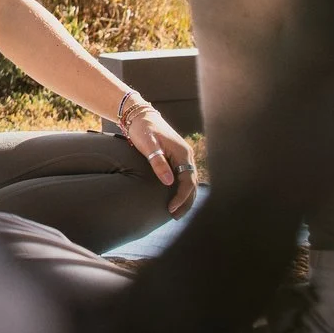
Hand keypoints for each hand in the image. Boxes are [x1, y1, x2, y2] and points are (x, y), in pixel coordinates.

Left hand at [121, 97, 197, 216]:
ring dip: (185, 197)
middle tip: (175, 216)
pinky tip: (175, 198)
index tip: (171, 209)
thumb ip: (158, 162)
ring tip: (176, 212)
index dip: (181, 197)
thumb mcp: (148, 145)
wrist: (140, 116)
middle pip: (192, 184)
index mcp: (183, 153)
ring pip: (190, 181)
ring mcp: (183, 156)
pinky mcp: (177, 158)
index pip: (188, 181)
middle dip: (186, 201)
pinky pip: (184, 177)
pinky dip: (182, 189)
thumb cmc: (143, 130)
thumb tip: (169, 182)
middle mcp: (187, 155)